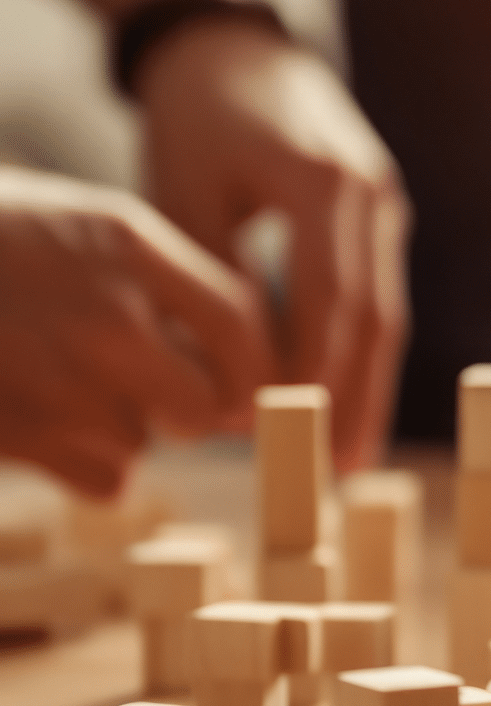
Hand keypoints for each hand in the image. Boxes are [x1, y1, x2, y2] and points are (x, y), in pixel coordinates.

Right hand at [0, 166, 268, 496]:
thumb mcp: (77, 228)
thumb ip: (158, 282)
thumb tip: (228, 365)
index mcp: (124, 243)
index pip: (241, 323)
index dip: (252, 369)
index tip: (238, 387)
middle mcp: (104, 311)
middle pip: (203, 402)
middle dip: (186, 411)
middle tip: (148, 395)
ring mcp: (56, 375)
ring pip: (143, 441)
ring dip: (119, 431)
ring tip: (55, 385)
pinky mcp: (17, 429)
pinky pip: (104, 478)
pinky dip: (83, 465)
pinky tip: (36, 420)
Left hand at [136, 18, 408, 470]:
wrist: (234, 46)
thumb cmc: (194, 116)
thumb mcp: (184, 191)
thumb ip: (211, 277)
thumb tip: (225, 371)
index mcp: (321, 183)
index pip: (327, 296)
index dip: (313, 366)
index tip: (290, 423)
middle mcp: (370, 193)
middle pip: (373, 314)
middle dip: (356, 395)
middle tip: (341, 466)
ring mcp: (385, 201)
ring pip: (388, 310)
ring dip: (371, 384)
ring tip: (356, 451)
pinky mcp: (383, 209)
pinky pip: (381, 291)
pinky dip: (365, 348)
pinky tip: (354, 394)